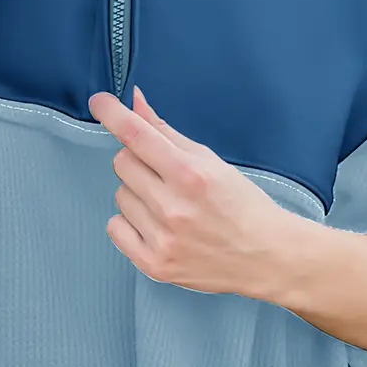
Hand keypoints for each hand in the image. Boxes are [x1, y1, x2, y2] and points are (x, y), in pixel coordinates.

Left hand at [87, 84, 283, 295]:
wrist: (266, 256)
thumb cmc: (242, 205)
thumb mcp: (211, 161)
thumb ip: (166, 132)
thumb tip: (135, 102)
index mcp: (191, 174)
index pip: (137, 135)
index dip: (112, 113)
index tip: (99, 102)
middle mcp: (174, 207)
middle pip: (122, 163)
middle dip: (138, 161)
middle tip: (163, 174)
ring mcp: (162, 238)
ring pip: (119, 195)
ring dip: (137, 194)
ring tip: (168, 205)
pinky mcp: (154, 264)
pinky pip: (115, 227)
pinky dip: (129, 223)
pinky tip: (155, 225)